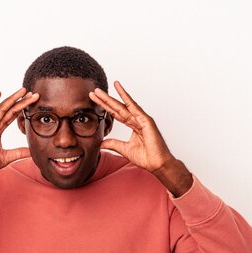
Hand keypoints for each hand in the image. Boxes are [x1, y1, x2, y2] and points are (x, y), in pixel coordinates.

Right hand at [0, 87, 38, 201]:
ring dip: (11, 99)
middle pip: (8, 109)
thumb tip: (32, 151)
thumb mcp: (6, 157)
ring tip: (22, 91)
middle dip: (20, 100)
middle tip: (32, 93)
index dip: (22, 108)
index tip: (32, 101)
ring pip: (0, 109)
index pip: (12, 116)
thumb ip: (18, 152)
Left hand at [89, 81, 192, 196]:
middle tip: (94, 91)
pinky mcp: (145, 120)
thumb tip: (101, 143)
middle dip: (105, 100)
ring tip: (100, 90)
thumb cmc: (145, 157)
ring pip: (123, 105)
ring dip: (111, 97)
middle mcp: (136, 119)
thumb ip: (113, 144)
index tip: (94, 100)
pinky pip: (134, 106)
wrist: (157, 163)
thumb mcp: (124, 149)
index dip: (105, 107)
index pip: (115, 113)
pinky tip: (118, 89)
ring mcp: (141, 118)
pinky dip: (126, 97)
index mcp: (132, 125)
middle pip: (117, 107)